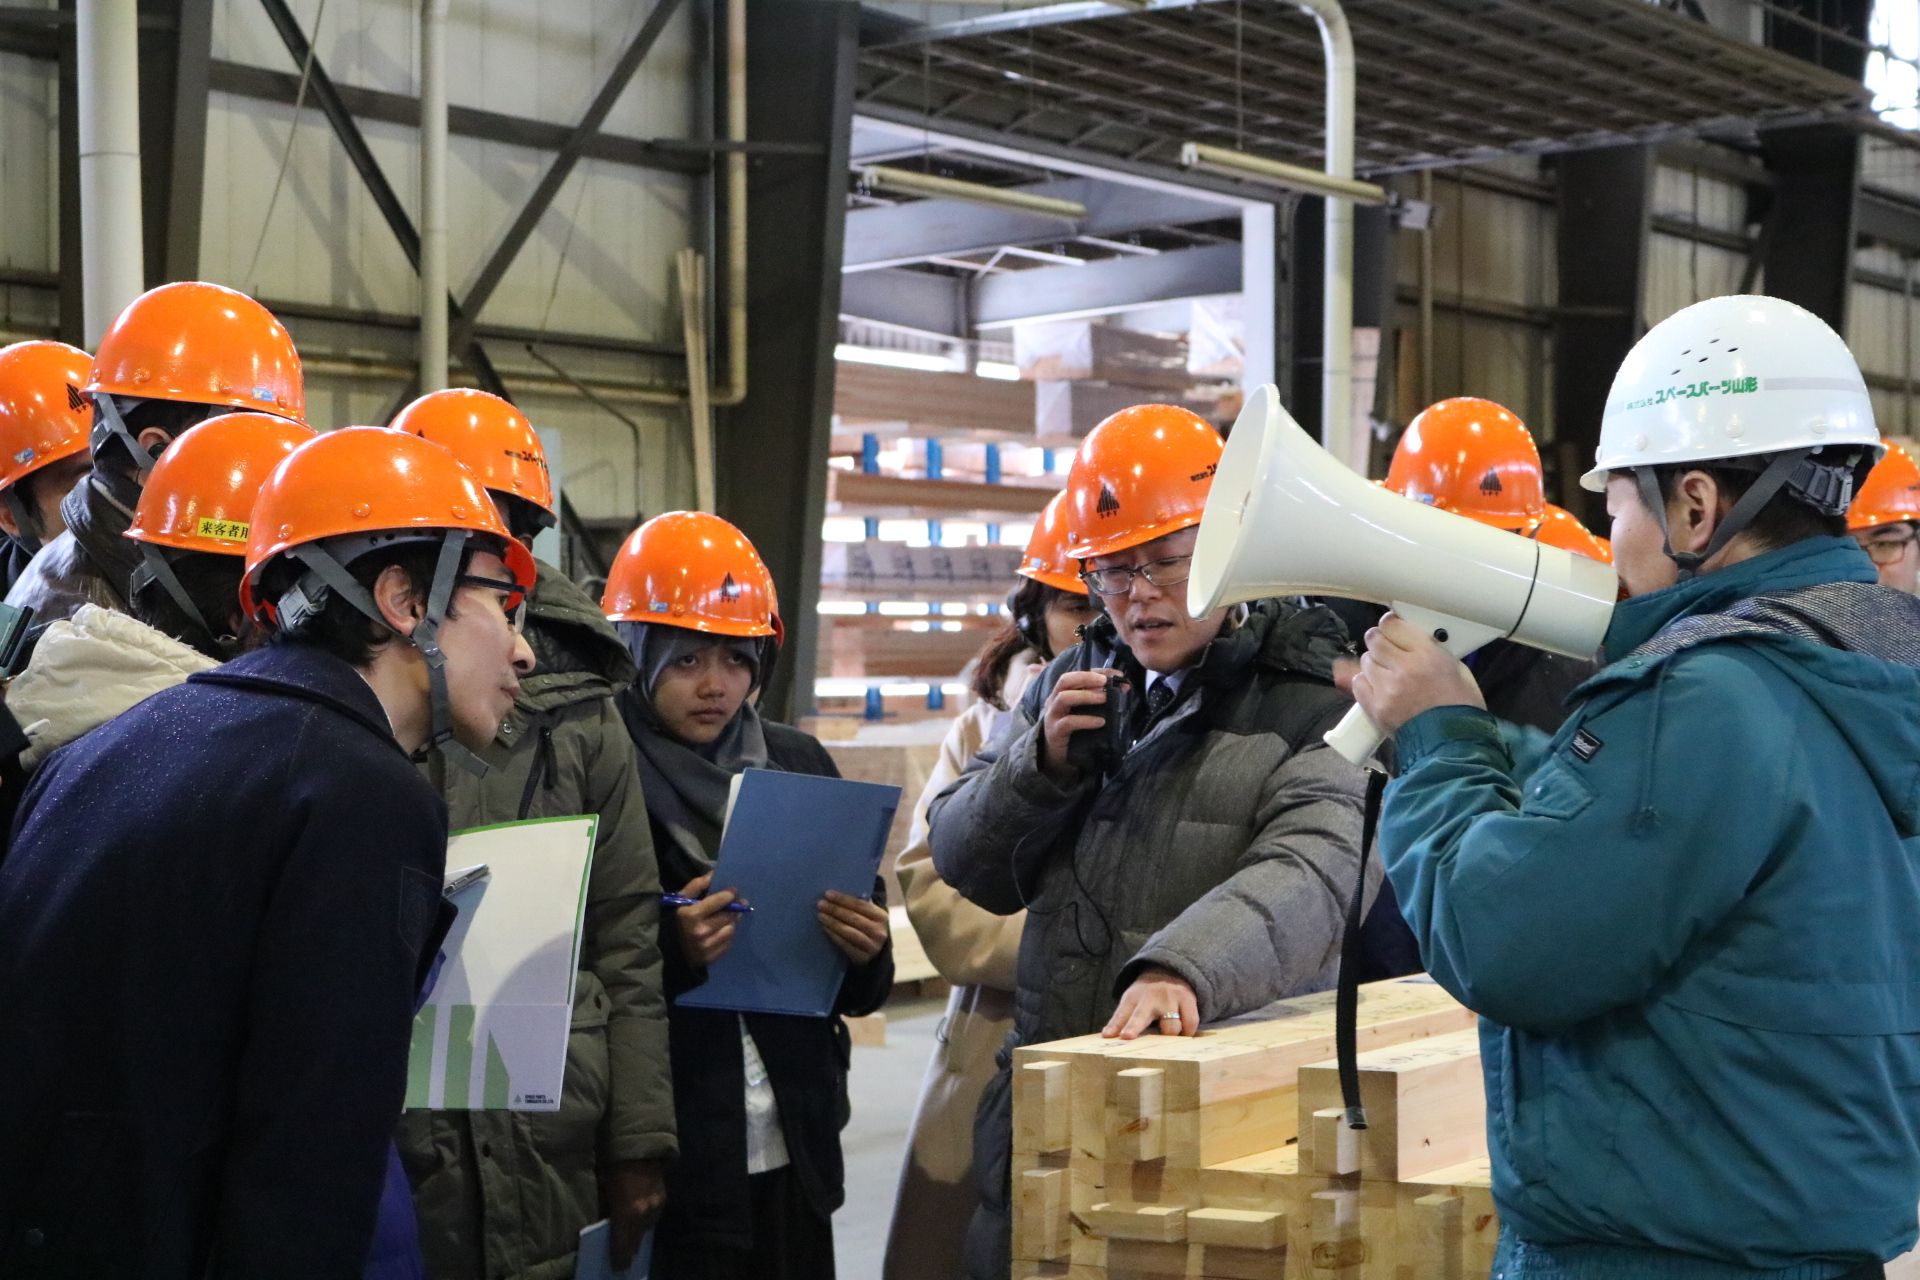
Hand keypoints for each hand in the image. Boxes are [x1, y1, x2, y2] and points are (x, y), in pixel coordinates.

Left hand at [602, 1158, 665, 1266]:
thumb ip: (607, 1208)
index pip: (622, 1242)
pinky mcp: (663, 1197)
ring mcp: (656, 1205)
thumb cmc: (614, 1165)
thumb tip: (606, 1223)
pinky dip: (646, 1222)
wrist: (640, 1144)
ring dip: (638, 1236)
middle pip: (637, 1239)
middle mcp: (645, 1212)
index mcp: (628, 1210)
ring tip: (631, 1244)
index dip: (619, 1257)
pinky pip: (654, 1217)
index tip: (617, 1268)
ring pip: (647, 1228)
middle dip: (630, 1251)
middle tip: (624, 1262)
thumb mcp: (605, 1188)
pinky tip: (640, 1223)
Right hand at [674, 873, 739, 967]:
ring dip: (732, 922)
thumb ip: (696, 886)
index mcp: (691, 915)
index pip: (718, 901)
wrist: (668, 951)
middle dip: (734, 908)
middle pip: (728, 916)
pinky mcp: (712, 957)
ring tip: (731, 917)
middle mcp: (701, 931)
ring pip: (731, 929)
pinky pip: (729, 943)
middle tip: (739, 903)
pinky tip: (724, 931)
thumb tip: (712, 875)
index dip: (728, 895)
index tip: (733, 891)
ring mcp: (707, 946)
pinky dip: (728, 935)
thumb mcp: (680, 901)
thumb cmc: (676, 921)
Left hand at [818, 889, 888, 962]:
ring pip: (849, 932)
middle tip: (821, 904)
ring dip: (833, 923)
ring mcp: (872, 946)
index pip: (860, 905)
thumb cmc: (867, 927)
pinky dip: (834, 935)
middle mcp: (879, 931)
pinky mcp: (862, 958)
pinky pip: (845, 945)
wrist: (874, 952)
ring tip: (821, 916)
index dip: (843, 899)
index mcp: (881, 916)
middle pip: (854, 918)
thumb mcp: (869, 916)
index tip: (828, 894)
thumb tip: (836, 896)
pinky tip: (825, 928)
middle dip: (835, 910)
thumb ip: (858, 906)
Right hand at [1038, 668, 1123, 782]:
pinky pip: (1069, 722)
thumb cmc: (1074, 730)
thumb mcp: (1085, 711)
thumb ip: (1099, 699)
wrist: (1057, 756)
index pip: (1077, 674)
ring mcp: (1053, 716)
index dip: (1097, 672)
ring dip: (1086, 695)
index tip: (1117, 674)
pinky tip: (1100, 722)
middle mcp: (1054, 700)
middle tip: (1105, 682)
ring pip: (1064, 698)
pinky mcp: (1055, 732)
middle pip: (1065, 680)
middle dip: (1086, 678)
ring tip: (1104, 698)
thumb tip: (1123, 687)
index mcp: (1062, 692)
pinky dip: (1086, 720)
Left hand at [1103, 965, 1198, 1039]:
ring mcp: (1170, 998)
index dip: (1115, 1025)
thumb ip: (1120, 1020)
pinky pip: (1191, 1022)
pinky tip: (1184, 1034)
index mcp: (1132, 998)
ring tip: (1169, 1039)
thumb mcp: (1130, 1002)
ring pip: (1171, 1026)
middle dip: (1134, 1026)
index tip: (1109, 1036)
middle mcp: (1150, 997)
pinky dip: (1188, 1032)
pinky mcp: (1188, 999)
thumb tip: (1106, 1037)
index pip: (1122, 1014)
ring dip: (1170, 1036)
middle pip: (1141, 1015)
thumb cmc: (1146, 995)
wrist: (1169, 971)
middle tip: (1127, 1036)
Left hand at [1335, 612, 1485, 736]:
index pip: (1392, 624)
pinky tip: (1379, 687)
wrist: (1454, 743)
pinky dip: (1366, 682)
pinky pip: (1359, 683)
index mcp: (1428, 655)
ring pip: (1366, 661)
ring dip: (1374, 663)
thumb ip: (1429, 649)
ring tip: (1387, 672)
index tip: (1391, 627)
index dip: (1390, 624)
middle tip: (1387, 648)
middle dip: (1379, 641)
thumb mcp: (1456, 668)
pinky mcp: (1376, 707)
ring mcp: (1387, 688)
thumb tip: (1404, 639)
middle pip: (1375, 640)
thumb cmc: (1461, 707)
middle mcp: (1404, 668)